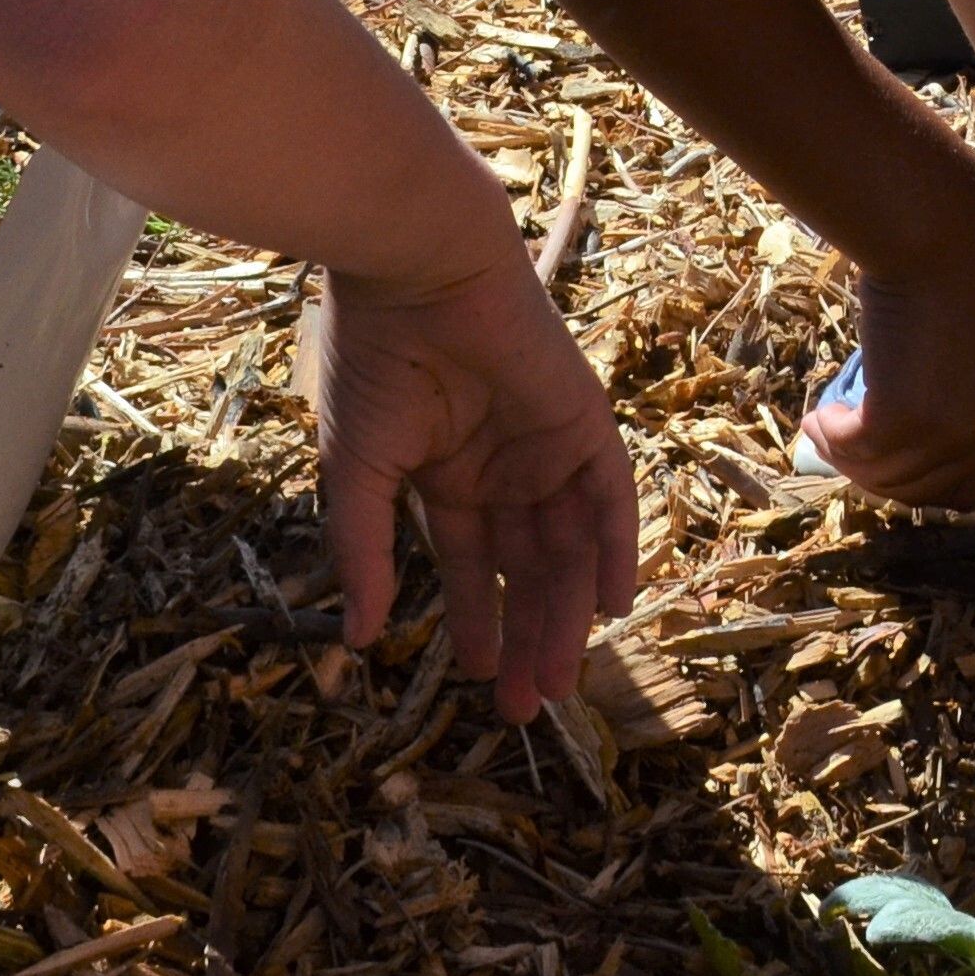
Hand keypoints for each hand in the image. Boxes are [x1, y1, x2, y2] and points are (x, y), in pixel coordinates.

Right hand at [308, 255, 637, 720]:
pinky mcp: (586, 420)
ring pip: (569, 547)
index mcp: (450, 475)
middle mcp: (505, 467)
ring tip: (558, 679)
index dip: (477, 619)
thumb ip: (367, 552)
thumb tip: (359, 642)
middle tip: (524, 705)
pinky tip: (609, 606)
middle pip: (529, 569)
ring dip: (567, 613)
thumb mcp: (359, 470)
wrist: (417, 270)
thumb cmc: (375, 360)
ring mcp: (548, 446)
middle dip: (527, 635)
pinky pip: (612, 496)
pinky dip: (615, 548)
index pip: (475, 565)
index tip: (476, 677)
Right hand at [792, 197, 974, 512]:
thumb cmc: (965, 277)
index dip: (917, 481)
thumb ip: (968, 404)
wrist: (947, 234)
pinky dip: (830, 435)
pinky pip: (854, 447)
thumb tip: (916, 444)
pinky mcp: (904, 418)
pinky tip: (818, 414)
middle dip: (876, 474)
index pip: (966, 491)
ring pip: (884, 475)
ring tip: (824, 426)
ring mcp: (954, 434)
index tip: (883, 460)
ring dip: (846, 455)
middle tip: (843, 447)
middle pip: (922, 492)